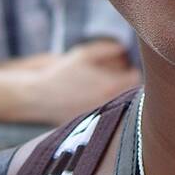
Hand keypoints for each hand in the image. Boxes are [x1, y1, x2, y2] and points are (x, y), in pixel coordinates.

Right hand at [23, 40, 140, 124]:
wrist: (38, 95)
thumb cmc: (62, 72)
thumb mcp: (84, 54)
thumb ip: (107, 49)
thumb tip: (123, 48)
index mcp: (110, 86)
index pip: (136, 80)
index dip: (134, 72)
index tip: (129, 68)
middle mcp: (108, 104)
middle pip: (131, 95)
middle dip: (128, 85)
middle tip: (122, 77)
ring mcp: (99, 117)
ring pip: (120, 106)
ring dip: (119, 97)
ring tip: (109, 88)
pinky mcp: (90, 125)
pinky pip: (106, 116)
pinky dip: (107, 108)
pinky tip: (95, 99)